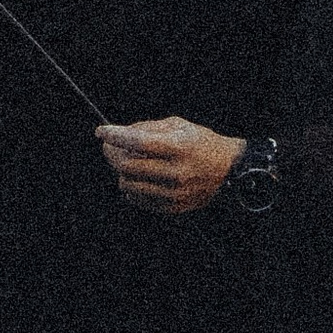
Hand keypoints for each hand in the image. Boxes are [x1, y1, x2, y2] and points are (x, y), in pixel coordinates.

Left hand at [97, 117, 245, 214]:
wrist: (230, 171)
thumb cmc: (203, 144)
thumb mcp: (180, 125)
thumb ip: (149, 128)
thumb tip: (120, 133)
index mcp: (180, 148)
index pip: (138, 142)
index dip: (115, 136)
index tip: (102, 131)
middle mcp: (176, 172)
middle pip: (128, 166)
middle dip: (112, 154)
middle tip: (109, 146)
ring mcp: (174, 193)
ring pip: (128, 185)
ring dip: (121, 172)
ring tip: (127, 163)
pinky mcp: (172, 207)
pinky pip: (138, 200)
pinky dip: (131, 188)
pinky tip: (138, 178)